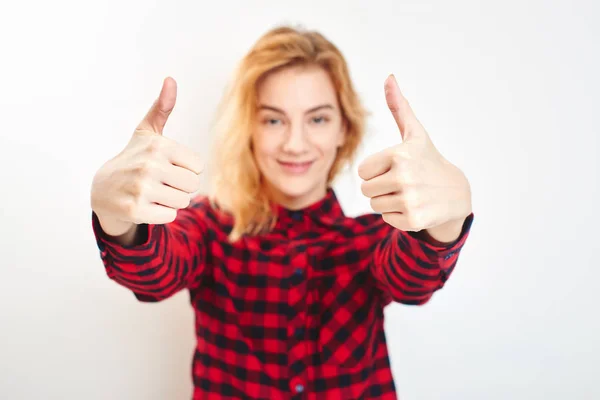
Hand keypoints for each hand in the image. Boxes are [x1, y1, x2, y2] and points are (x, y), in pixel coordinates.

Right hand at [90, 77, 203, 235]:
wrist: (103, 188)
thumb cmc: (134, 157)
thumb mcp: (147, 132)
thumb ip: (162, 108)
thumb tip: (170, 79)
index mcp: (159, 146)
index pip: (198, 167)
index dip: (186, 169)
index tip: (167, 166)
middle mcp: (149, 165)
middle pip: (193, 185)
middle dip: (180, 187)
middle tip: (160, 182)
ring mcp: (141, 188)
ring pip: (183, 202)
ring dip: (171, 201)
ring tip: (153, 193)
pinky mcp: (135, 210)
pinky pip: (169, 216)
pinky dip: (161, 214)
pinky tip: (145, 205)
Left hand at [358, 75, 471, 232]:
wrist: (456, 192)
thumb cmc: (428, 159)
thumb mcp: (414, 134)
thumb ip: (399, 107)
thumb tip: (389, 77)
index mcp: (399, 155)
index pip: (362, 171)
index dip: (375, 170)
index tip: (394, 167)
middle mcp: (404, 177)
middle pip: (366, 189)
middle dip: (380, 187)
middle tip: (401, 182)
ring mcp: (410, 200)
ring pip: (374, 205)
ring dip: (387, 201)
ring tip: (408, 193)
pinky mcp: (413, 220)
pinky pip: (386, 219)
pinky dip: (397, 215)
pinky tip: (414, 206)